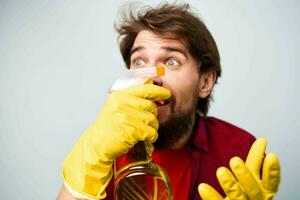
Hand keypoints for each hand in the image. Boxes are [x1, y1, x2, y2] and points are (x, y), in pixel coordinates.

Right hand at [62, 84, 170, 198]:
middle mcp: (122, 103)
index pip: (145, 89)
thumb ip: (131, 99)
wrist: (97, 144)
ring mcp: (126, 116)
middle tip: (146, 122)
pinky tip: (145, 138)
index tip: (166, 94)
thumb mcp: (115, 107)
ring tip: (144, 131)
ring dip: (152, 127)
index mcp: (120, 95)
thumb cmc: (109, 127)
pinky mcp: (131, 130)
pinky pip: (151, 131)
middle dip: (153, 115)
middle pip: (151, 106)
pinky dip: (151, 136)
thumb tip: (153, 97)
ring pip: (152, 119)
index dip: (158, 91)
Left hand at [198, 138, 280, 199]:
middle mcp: (254, 199)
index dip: (272, 170)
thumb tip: (262, 140)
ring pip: (237, 196)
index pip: (270, 181)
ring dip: (230, 184)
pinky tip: (202, 187)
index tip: (271, 155)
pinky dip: (211, 196)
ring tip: (221, 171)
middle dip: (245, 175)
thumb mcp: (253, 178)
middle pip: (252, 188)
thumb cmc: (247, 195)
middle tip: (234, 160)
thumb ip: (256, 161)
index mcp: (262, 191)